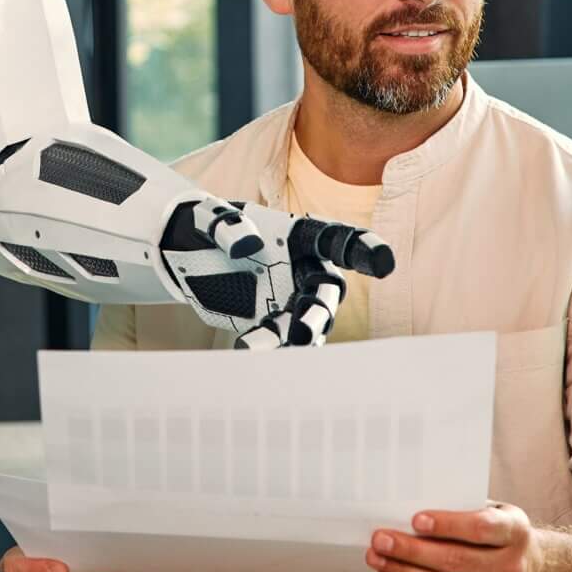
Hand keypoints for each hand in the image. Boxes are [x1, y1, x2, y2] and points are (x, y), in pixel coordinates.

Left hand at [158, 199, 392, 343]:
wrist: (188, 251)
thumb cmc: (208, 226)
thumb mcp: (209, 218)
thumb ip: (227, 225)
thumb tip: (247, 244)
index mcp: (299, 236)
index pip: (337, 240)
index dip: (363, 251)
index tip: (383, 264)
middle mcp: (304, 269)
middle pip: (324, 293)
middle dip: (318, 313)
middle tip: (304, 333)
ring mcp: (291, 299)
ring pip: (306, 322)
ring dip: (295, 339)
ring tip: (266, 351)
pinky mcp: (271, 322)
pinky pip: (278, 338)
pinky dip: (269, 347)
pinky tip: (249, 353)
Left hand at [366, 503, 535, 571]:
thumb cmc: (502, 537)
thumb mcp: (497, 514)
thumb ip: (466, 509)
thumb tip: (412, 505)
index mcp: (515, 533)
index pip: (481, 529)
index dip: (448, 525)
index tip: (416, 519)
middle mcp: (510, 567)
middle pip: (454, 560)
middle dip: (411, 550)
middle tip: (381, 539)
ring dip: (403, 571)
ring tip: (377, 557)